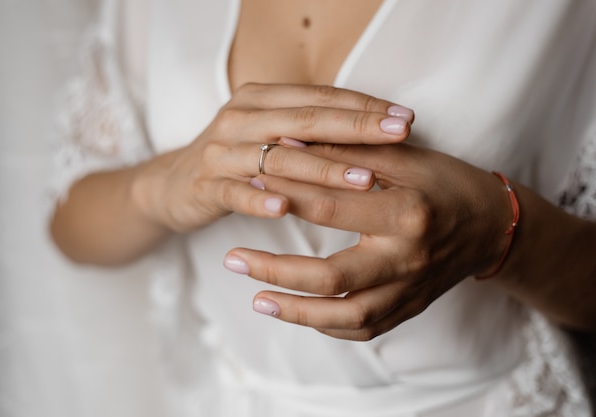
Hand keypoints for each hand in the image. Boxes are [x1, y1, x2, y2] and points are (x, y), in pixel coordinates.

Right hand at [132, 83, 412, 232]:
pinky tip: (284, 207)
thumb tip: (375, 130)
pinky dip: (258, 198)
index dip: (364, 106)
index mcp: (262, 99)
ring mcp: (221, 151)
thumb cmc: (236, 159)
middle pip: (305, 120)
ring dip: (323, 168)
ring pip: (278, 157)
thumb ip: (310, 129)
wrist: (172, 184)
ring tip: (365, 179)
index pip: (320, 97)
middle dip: (356, 128)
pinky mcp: (204, 184)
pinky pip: (234, 191)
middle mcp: (241, 117)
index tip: (407, 118)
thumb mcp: (270, 135)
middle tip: (399, 134)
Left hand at [224, 143, 512, 340]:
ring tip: (257, 300)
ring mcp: (409, 291)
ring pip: (344, 316)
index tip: (248, 187)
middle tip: (232, 259)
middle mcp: (407, 259)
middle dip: (275, 270)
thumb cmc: (445, 183)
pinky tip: (297, 314)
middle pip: (331, 276)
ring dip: (295, 312)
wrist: (490, 226)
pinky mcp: (408, 309)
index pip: (331, 206)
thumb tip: (289, 143)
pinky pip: (362, 330)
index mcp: (407, 213)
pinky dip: (326, 325)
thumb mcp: (404, 158)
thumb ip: (348, 152)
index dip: (284, 194)